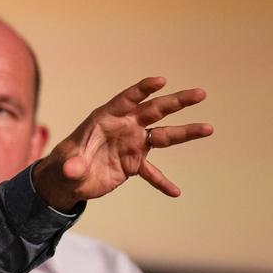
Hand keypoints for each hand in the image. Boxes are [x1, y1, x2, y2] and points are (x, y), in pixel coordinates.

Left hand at [32, 77, 212, 211]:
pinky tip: (175, 191)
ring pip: (163, 135)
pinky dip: (162, 181)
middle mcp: (123, 127)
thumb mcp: (65, 165)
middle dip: (175, 101)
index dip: (142, 90)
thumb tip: (73, 169)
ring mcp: (131, 145)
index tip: (161, 81)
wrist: (67, 180)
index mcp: (105, 118)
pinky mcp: (133, 164)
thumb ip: (71, 165)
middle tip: (200, 93)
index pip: (126, 100)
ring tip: (208, 128)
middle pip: (153, 111)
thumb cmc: (63, 165)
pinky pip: (152, 172)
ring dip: (185, 132)